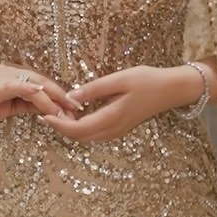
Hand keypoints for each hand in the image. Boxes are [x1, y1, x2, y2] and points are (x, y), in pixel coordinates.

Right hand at [0, 63, 82, 130]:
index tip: (74, 108)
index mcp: (13, 77)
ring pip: (34, 83)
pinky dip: (32, 90)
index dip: (59, 95)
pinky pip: (17, 86)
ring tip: (65, 111)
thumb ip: (27, 105)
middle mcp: (10, 72)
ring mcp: (2, 77)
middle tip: (77, 109)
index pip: (42, 84)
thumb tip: (48, 108)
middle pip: (42, 81)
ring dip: (51, 97)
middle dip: (61, 95)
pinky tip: (43, 95)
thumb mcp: (8, 108)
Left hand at [38, 65, 181, 142]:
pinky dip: (82, 128)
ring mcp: (118, 131)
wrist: (172, 90)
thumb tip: (71, 95)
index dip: (58, 125)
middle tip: (48, 111)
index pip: (78, 129)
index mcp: (112, 117)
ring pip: (87, 137)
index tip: (43, 115)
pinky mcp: (120, 128)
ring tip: (59, 112)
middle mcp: (114, 129)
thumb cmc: (147, 80)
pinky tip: (78, 113)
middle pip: (80, 137)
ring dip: (71, 129)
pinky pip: (96, 134)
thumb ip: (94, 89)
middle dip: (61, 128)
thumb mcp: (119, 79)